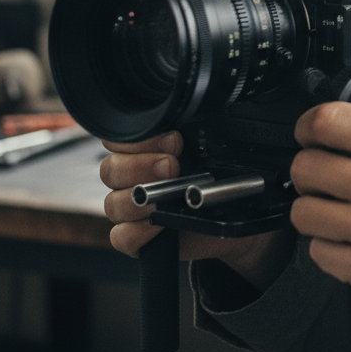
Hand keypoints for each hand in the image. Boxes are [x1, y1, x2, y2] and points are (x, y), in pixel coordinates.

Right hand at [99, 131, 293, 289]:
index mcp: (145, 149)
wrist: (240, 212)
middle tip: (172, 165)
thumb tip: (202, 113)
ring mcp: (132, 210)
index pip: (118, 139)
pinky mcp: (138, 239)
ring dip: (138, 200)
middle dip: (139, 165)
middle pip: (110, 169)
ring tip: (165, 197)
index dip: (138, 138)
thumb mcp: (213, 146)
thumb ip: (198, 131)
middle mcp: (132, 177)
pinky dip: (138, 231)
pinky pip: (121, 237)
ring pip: (113, 203)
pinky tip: (158, 225)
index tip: (174, 139)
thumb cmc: (222, 174)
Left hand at [289, 32, 350, 313]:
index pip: (329, 121)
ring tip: (336, 204)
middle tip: (326, 169)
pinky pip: (316, 251)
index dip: (310, 123)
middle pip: (306, 165)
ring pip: (303, 210)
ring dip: (313, 206)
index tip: (313, 130)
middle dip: (310, 164)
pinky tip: (349, 234)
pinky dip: (327, 244)